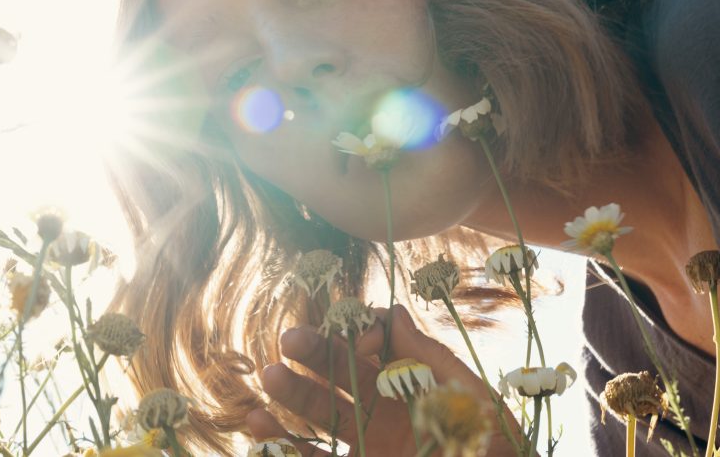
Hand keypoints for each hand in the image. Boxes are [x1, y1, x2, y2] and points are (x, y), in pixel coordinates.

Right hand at [245, 304, 522, 455]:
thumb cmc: (496, 448)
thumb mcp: (471, 399)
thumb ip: (429, 357)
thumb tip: (393, 311)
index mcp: (412, 384)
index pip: (373, 347)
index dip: (359, 333)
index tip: (360, 338)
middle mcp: (383, 411)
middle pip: (339, 374)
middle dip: (314, 354)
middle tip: (290, 339)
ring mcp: (366, 444)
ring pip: (320, 414)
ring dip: (293, 394)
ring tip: (270, 375)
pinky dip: (283, 442)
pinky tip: (258, 423)